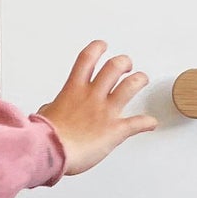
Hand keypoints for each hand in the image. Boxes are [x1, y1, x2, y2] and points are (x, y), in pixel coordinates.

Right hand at [37, 40, 157, 176]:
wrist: (52, 151)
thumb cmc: (47, 136)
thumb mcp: (46, 114)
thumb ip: (53, 108)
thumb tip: (51, 109)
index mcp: (74, 89)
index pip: (88, 58)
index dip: (97, 48)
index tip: (103, 46)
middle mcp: (92, 96)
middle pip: (114, 66)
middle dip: (124, 62)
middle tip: (126, 65)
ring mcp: (106, 112)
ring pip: (130, 86)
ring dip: (139, 80)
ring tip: (142, 80)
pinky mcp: (115, 130)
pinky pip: (137, 123)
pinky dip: (147, 122)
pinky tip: (151, 122)